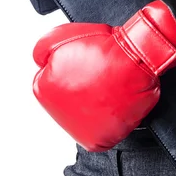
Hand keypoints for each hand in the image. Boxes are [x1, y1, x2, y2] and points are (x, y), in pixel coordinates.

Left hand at [32, 0, 175, 150]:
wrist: (136, 58)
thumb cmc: (103, 46)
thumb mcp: (61, 35)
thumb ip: (42, 49)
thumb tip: (39, 61)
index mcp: (43, 90)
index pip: (54, 80)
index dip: (74, 66)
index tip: (88, 61)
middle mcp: (58, 115)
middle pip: (70, 99)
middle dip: (83, 86)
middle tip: (98, 72)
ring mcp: (80, 130)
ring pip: (87, 114)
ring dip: (96, 102)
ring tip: (107, 84)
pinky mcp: (101, 140)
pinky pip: (103, 127)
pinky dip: (110, 115)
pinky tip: (115, 98)